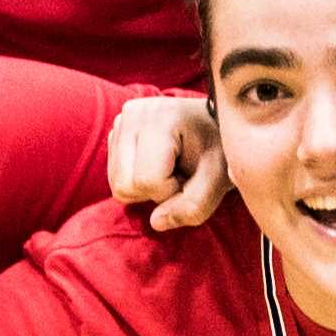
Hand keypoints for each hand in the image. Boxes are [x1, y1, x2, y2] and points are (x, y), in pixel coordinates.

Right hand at [108, 91, 230, 228]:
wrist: (215, 126)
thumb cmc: (220, 151)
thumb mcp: (219, 180)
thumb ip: (195, 206)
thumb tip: (156, 222)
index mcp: (160, 117)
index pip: (147, 180)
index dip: (171, 191)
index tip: (192, 175)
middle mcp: (133, 113)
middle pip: (124, 185)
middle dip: (155, 192)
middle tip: (181, 174)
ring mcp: (121, 121)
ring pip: (116, 184)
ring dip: (146, 188)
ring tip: (171, 168)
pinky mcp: (116, 132)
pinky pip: (115, 177)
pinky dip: (137, 180)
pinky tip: (159, 164)